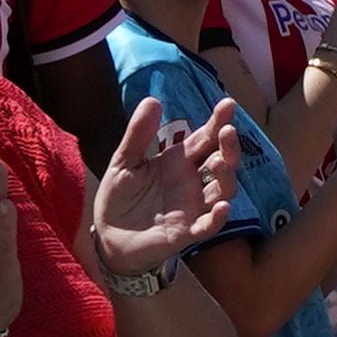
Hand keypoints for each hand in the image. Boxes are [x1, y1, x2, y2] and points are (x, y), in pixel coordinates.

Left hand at [85, 96, 245, 277]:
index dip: (218, 122)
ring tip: (217, 163)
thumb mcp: (124, 161)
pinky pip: (209, 226)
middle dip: (229, 146)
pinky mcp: (187, 232)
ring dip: (225, 176)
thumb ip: (138, 134)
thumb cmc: (119, 197)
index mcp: (178, 161)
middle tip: (228, 130)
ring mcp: (193, 207)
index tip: (228, 104)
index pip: (205, 138)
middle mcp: (192, 182)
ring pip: (222, 190)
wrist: (108, 236)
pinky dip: (218, 218)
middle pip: (222, 161)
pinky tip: (222, 207)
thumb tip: (153, 100)